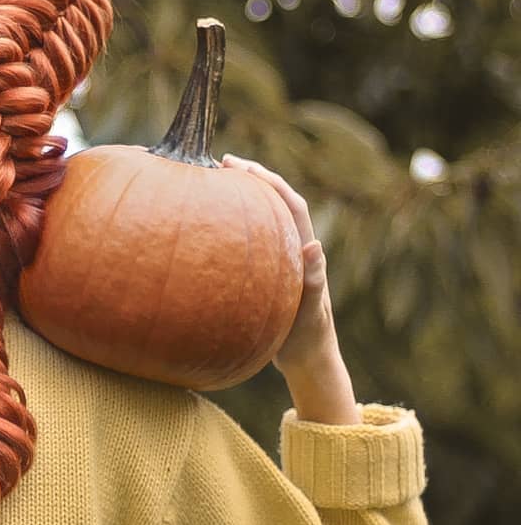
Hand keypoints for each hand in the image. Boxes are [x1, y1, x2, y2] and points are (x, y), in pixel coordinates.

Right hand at [219, 153, 338, 375]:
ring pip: (264, 221)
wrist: (309, 361)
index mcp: (307, 253)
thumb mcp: (311, 314)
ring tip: (215, 186)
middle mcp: (296, 250)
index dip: (268, 181)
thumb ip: (313, 281)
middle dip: (253, 179)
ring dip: (244, 200)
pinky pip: (251, 244)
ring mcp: (282, 262)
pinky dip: (234, 230)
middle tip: (222, 163)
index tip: (240, 166)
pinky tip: (211, 233)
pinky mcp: (270, 276)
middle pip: (276, 203)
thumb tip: (314, 245)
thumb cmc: (309, 340)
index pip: (290, 205)